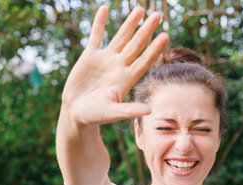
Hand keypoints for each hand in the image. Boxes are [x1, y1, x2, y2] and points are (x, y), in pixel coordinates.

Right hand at [61, 5, 168, 125]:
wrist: (76, 112)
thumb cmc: (95, 115)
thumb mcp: (113, 113)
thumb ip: (130, 110)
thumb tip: (150, 110)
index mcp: (126, 79)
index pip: (144, 60)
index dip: (155, 48)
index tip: (166, 35)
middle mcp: (119, 67)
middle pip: (136, 45)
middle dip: (147, 30)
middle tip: (158, 15)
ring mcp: (105, 60)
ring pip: (120, 38)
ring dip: (130, 24)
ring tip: (140, 9)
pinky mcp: (89, 57)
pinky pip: (96, 36)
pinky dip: (99, 23)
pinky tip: (105, 9)